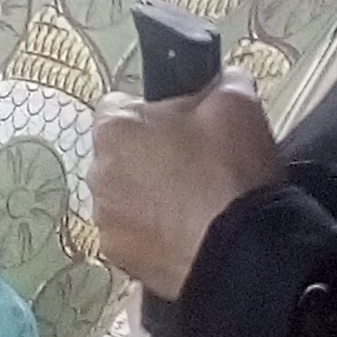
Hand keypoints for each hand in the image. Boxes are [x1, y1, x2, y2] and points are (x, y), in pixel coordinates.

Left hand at [91, 72, 283, 296]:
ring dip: (149, 196)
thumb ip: (222, 82)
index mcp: (113, 128)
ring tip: (194, 204)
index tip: (184, 124)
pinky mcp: (119, 257)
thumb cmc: (230, 171)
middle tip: (195, 164)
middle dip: (150, 155)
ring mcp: (105, 220)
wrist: (240, 253)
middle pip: (121, 153)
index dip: (155, 111)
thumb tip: (222, 79)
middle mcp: (96, 173)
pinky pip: (135, 234)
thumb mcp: (238, 105)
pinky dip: (154, 232)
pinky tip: (188, 233)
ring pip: (126, 196)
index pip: (121, 105)